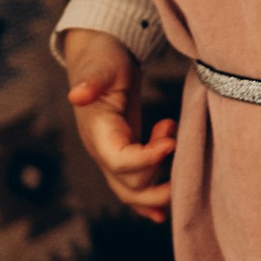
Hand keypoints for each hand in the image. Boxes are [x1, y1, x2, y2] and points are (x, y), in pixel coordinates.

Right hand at [65, 31, 177, 220]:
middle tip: (182, 166)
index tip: (171, 142)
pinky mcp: (128, 153)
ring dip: (157, 193)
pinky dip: (151, 198)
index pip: (119, 161)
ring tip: (183, 173)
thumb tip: (77, 95)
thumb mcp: (101, 66)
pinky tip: (168, 203)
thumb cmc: (103, 59)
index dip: (146, 159)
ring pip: (132, 192)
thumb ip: (92, 81)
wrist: (100, 57)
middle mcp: (103, 150)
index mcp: (97, 132)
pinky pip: (136, 184)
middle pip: (127, 186)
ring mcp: (114, 156)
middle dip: (155, 185)